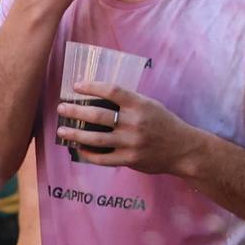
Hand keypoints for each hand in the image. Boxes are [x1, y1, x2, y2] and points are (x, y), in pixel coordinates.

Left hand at [58, 81, 194, 174]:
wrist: (183, 149)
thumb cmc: (165, 124)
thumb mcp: (151, 106)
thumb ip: (130, 102)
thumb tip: (102, 97)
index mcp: (140, 105)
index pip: (112, 91)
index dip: (92, 86)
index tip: (76, 86)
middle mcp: (134, 122)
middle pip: (97, 115)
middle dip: (75, 111)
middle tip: (61, 108)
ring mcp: (131, 142)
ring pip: (95, 138)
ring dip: (75, 134)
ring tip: (62, 130)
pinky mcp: (130, 159)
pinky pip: (103, 158)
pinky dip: (88, 153)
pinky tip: (79, 149)